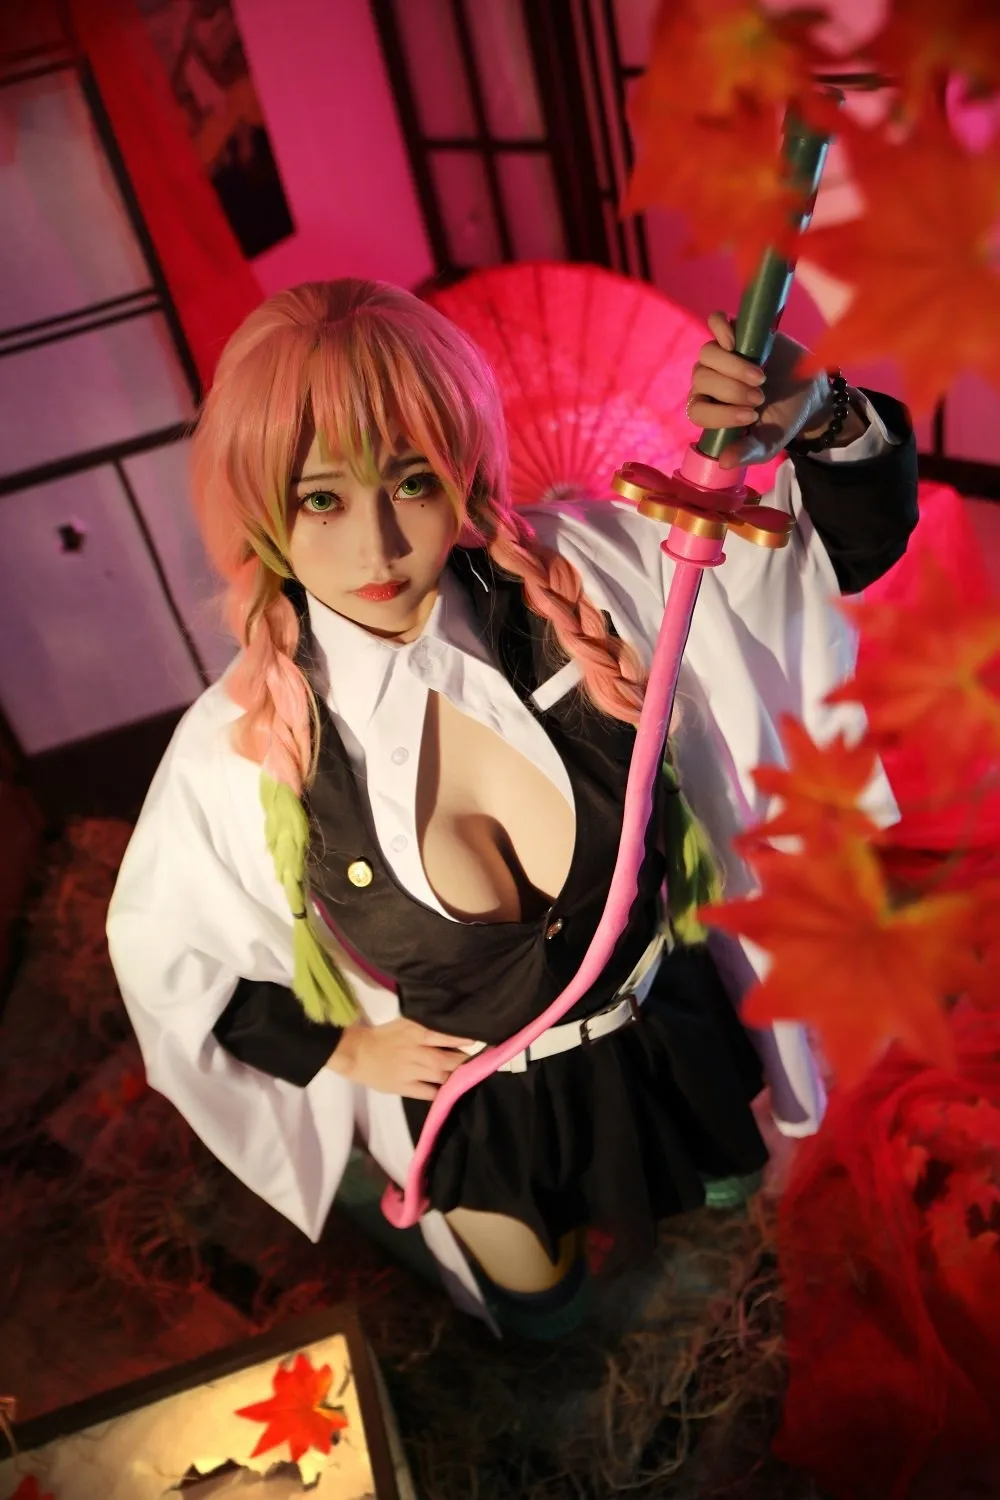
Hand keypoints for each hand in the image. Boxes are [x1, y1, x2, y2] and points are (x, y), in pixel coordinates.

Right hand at [327, 1017, 474, 1100]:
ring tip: (467, 1077)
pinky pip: (427, 1092)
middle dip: (463, 1063)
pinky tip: (449, 1092)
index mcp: (416, 1033)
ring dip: (455, 1077)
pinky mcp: (404, 1087)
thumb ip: (426, 1026)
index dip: (462, 1041)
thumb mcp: (405, 1023)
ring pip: (440, 1076)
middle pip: (447, 1059)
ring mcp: (410, 1071)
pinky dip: (440, 1093)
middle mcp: (416, 1051)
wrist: (356, 1053)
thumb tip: (451, 1030)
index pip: (445, 1036)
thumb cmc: (383, 1036)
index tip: (477, 1042)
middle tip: (477, 1063)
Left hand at [687, 311, 833, 468]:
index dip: (720, 414)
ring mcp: (722, 356)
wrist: (808, 393)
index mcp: (711, 411)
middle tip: (760, 397)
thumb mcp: (768, 443)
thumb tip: (723, 462)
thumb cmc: (782, 421)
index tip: (751, 416)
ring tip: (760, 377)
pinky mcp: (738, 332)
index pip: (698, 411)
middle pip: (702, 379)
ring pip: (707, 354)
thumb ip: (747, 452)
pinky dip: (721, 329)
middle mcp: (709, 383)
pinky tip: (736, 341)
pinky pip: (716, 322)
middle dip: (731, 390)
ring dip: (732, 367)